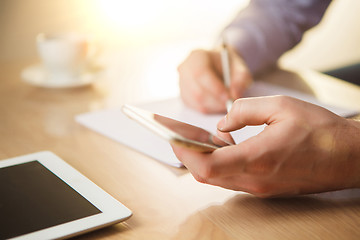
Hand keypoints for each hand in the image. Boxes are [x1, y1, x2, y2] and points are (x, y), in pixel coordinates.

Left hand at [172, 96, 359, 196]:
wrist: (349, 157)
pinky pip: (231, 178)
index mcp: (257, 159)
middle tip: (179, 133)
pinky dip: (219, 163)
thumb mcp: (281, 106)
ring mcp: (259, 188)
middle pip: (205, 174)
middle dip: (186, 153)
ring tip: (199, 136)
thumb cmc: (321, 132)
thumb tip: (221, 123)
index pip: (206, 166)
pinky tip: (223, 145)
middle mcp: (254, 180)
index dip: (183, 152)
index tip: (171, 136)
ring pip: (217, 177)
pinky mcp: (264, 188)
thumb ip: (244, 111)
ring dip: (202, 158)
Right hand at [177, 48, 251, 112]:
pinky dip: (210, 109)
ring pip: (196, 102)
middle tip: (230, 104)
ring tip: (227, 104)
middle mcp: (185, 69)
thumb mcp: (239, 66)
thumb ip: (241, 77)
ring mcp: (182, 84)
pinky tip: (219, 105)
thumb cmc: (228, 65)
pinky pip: (195, 107)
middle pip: (197, 91)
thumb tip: (235, 94)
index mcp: (197, 56)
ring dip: (214, 107)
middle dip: (216, 101)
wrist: (220, 67)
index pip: (200, 73)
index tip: (229, 97)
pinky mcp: (184, 97)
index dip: (215, 88)